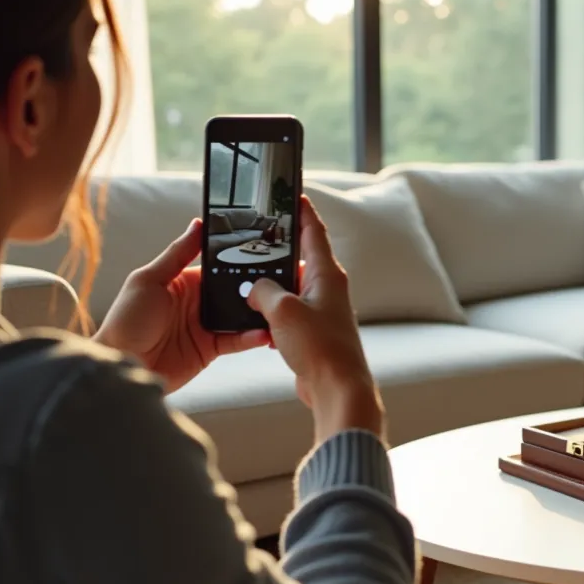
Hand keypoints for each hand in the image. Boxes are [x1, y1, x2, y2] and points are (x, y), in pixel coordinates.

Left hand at [94, 219, 270, 393]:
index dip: (240, 259)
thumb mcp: (148, 280)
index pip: (219, 265)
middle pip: (236, 290)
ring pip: (241, 315)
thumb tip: (197, 225)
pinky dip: (252, 337)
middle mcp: (199, 301)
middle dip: (258, 287)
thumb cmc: (125, 322)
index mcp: (185, 281)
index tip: (264, 252)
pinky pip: (237, 340)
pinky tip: (264, 332)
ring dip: (259, 312)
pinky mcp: (211, 348)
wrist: (122, 365)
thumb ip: (177, 254)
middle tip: (282, 281)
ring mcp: (207, 325)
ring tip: (279, 307)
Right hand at [247, 194, 384, 442]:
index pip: (314, 232)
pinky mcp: (314, 333)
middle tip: (254, 238)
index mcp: (328, 274)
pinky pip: (289, 313)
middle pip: (300, 259)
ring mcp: (322, 311)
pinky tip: (257, 320)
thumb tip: (255, 289)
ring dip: (271, 287)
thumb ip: (264, 291)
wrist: (337, 388)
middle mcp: (328, 289)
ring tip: (247, 281)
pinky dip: (273, 313)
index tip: (292, 194)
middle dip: (277, 251)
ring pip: (291, 288)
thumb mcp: (283, 311)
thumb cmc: (320, 347)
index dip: (301, 212)